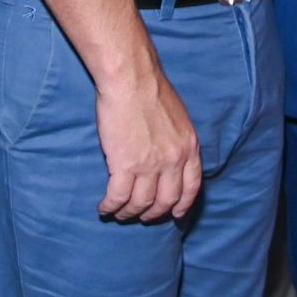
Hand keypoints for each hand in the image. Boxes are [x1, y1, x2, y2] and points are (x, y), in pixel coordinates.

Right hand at [96, 68, 202, 221]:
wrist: (132, 80)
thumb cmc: (151, 91)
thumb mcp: (178, 118)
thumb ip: (177, 140)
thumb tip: (171, 156)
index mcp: (189, 146)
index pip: (192, 186)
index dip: (183, 204)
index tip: (176, 214)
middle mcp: (174, 159)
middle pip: (167, 200)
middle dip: (154, 213)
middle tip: (143, 216)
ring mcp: (151, 164)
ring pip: (141, 203)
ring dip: (129, 212)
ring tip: (119, 213)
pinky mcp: (126, 165)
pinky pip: (118, 197)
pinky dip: (111, 206)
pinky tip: (104, 208)